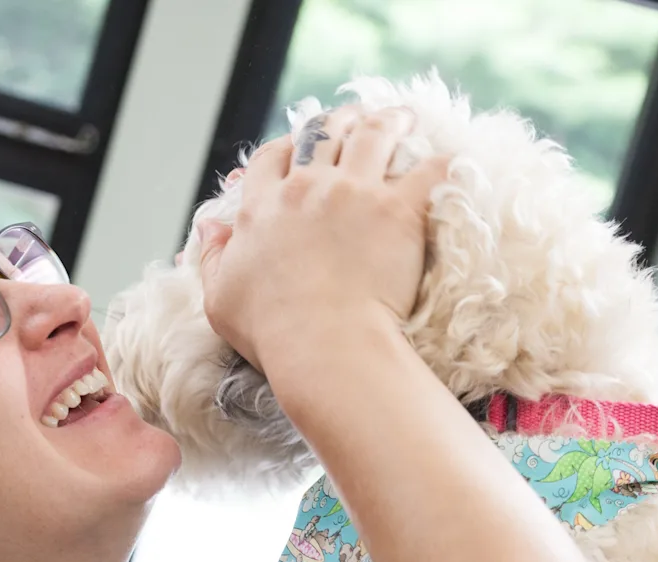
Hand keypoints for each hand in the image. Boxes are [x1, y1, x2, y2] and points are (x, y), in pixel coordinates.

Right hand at [197, 105, 449, 374]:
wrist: (323, 344)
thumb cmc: (270, 331)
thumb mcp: (220, 298)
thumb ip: (213, 257)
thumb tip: (208, 227)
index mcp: (262, 208)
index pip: (273, 156)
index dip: (288, 144)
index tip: (301, 146)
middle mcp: (305, 189)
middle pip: (323, 132)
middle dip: (340, 120)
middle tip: (355, 119)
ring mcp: (353, 194)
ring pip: (373, 133)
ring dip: (388, 121)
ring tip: (402, 119)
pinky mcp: (397, 210)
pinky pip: (428, 170)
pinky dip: (441, 161)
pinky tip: (449, 159)